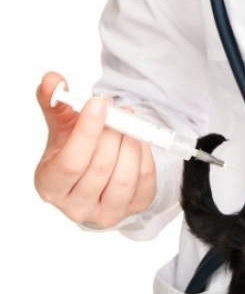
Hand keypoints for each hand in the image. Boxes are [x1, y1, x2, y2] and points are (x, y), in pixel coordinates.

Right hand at [34, 72, 155, 228]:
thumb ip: (54, 103)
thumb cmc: (75, 151)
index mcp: (51, 186)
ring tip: (129, 121)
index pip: (71, 163)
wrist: (96, 176)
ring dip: (131, 143)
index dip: (88, 131)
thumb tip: (53, 80)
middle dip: (114, 133)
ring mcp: (107, 213)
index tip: (100, 103)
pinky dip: (145, 154)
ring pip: (125, 177)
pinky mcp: (134, 208)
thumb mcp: (62, 128)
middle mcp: (76, 207)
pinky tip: (138, 139)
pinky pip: (145, 180)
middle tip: (119, 110)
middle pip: (101, 168)